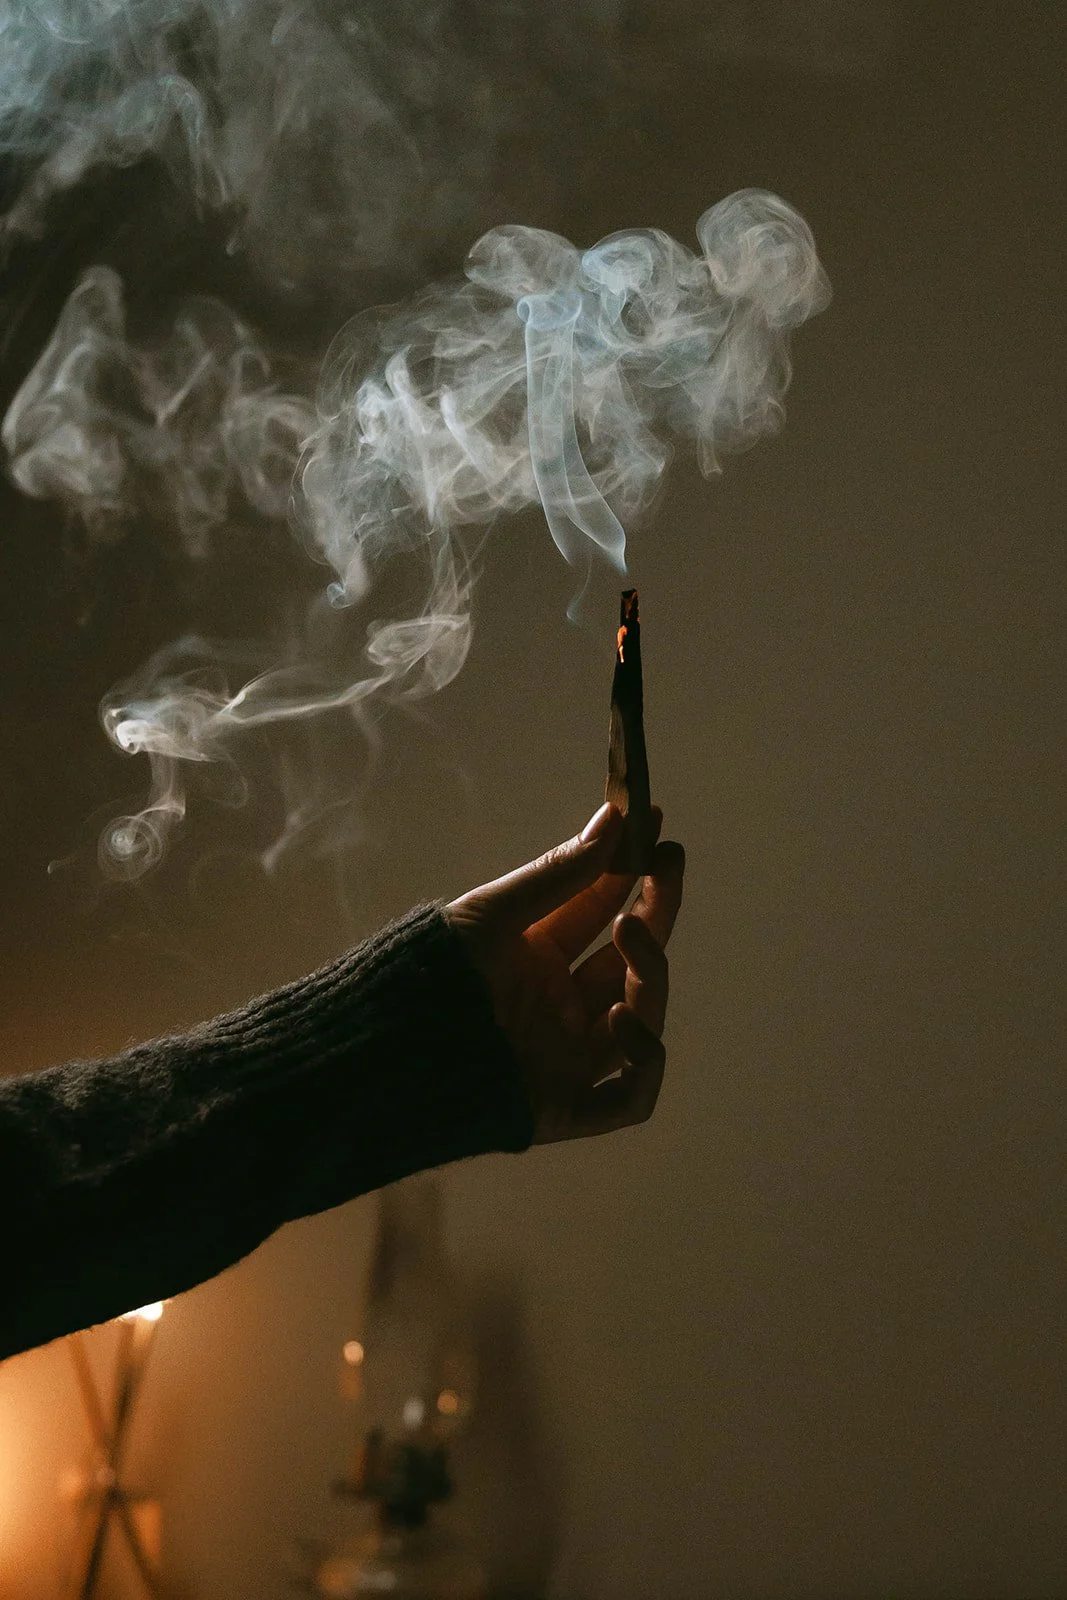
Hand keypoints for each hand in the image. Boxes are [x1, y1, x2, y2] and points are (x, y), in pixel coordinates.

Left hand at [447, 803, 684, 1142]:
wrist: (381, 1050)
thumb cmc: (427, 974)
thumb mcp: (492, 915)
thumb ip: (558, 876)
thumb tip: (614, 819)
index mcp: (537, 958)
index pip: (602, 911)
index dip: (634, 871)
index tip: (656, 827)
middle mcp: (559, 1007)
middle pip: (630, 962)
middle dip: (655, 911)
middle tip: (665, 869)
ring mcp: (567, 1058)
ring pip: (642, 1022)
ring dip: (651, 975)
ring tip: (631, 933)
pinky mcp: (565, 1108)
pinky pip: (629, 1098)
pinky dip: (643, 1063)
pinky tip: (621, 1021)